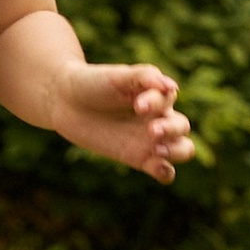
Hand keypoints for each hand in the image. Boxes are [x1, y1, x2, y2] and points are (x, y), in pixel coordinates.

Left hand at [55, 60, 193, 182]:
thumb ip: (143, 77)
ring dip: (176, 151)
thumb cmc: (94, 83)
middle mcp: (158, 116)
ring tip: (157, 150)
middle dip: (171, 129)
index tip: (137, 105)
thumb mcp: (116, 76)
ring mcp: (150, 140)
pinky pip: (164, 170)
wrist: (67, 101)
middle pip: (181, 126)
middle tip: (151, 131)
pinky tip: (158, 169)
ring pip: (182, 149)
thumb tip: (171, 86)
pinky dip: (166, 173)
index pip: (168, 98)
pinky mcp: (139, 158)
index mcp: (156, 93)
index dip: (156, 103)